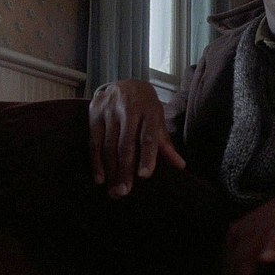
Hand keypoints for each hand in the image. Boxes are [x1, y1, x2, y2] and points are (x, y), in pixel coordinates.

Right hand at [89, 79, 185, 198]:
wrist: (124, 83)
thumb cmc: (145, 107)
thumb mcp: (158, 120)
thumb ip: (166, 144)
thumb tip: (181, 166)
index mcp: (149, 111)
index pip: (148, 136)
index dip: (147, 156)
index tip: (144, 176)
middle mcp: (129, 109)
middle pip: (126, 144)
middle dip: (125, 170)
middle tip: (125, 192)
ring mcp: (110, 111)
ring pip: (109, 145)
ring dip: (111, 170)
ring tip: (115, 191)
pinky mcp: (95, 113)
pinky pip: (93, 142)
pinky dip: (96, 162)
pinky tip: (100, 178)